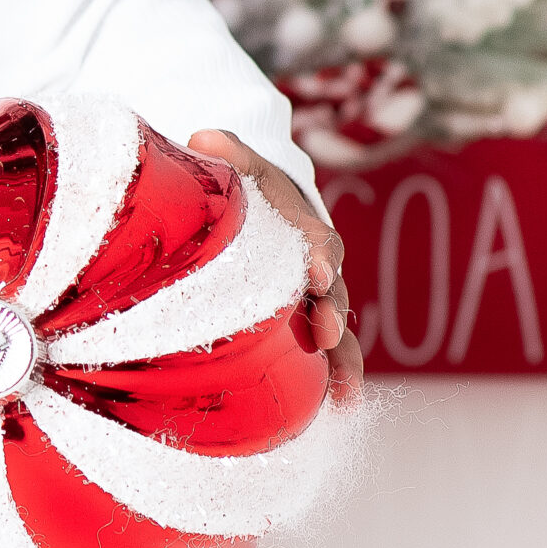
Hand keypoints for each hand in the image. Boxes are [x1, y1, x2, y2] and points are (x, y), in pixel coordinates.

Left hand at [188, 129, 363, 405]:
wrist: (256, 206)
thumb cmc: (243, 187)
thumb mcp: (234, 163)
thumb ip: (225, 153)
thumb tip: (202, 138)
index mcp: (301, 225)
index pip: (315, 237)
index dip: (316, 251)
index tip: (313, 267)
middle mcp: (314, 265)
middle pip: (332, 288)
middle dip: (331, 309)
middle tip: (325, 328)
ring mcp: (313, 298)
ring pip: (336, 328)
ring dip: (343, 357)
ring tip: (344, 391)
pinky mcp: (304, 324)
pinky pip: (325, 353)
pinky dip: (335, 377)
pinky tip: (338, 409)